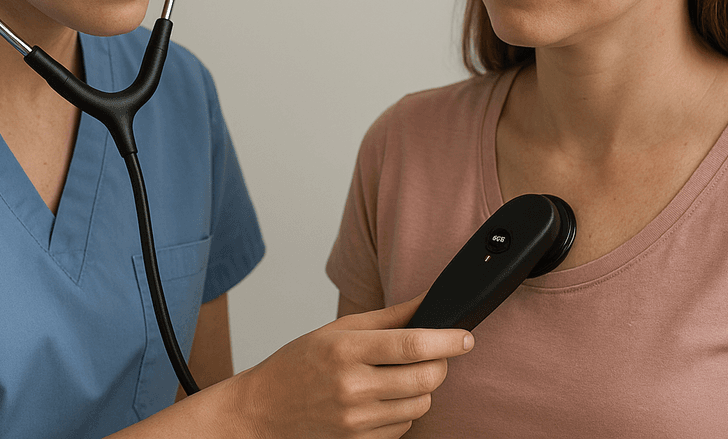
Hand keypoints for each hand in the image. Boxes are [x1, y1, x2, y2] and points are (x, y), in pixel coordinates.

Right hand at [228, 294, 472, 438]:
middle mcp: (352, 387)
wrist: (262, 410)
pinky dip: (404, 411)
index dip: (447, 340)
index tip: (465, 336)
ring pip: (421, 404)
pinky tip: (384, 399)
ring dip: (422, 388)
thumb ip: (389, 317)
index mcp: (346, 350)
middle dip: (440, 364)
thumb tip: (430, 300)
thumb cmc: (299, 363)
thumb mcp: (338, 330)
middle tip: (433, 354)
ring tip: (400, 376)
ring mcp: (356, 420)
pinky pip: (405, 427)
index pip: (412, 344)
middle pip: (426, 378)